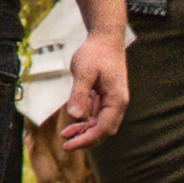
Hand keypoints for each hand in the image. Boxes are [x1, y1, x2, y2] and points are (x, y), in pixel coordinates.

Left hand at [58, 27, 133, 151]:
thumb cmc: (95, 52)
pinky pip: (98, 114)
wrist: (105, 37)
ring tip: (66, 134)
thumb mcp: (84, 71)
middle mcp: (118, 103)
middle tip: (65, 143)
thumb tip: (76, 116)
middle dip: (86, 139)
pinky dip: (87, 120)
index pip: (103, 128)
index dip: (85, 139)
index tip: (68, 144)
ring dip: (85, 131)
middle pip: (104, 130)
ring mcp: (113, 100)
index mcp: (116, 100)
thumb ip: (79, 94)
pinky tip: (74, 121)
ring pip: (101, 124)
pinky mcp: (107, 96)